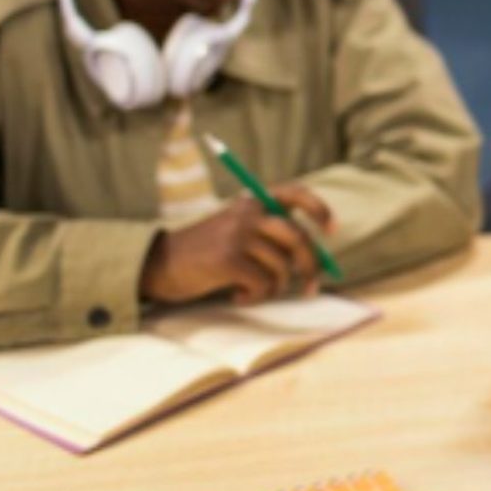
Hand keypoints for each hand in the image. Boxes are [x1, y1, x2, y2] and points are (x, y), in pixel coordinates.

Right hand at [139, 184, 333, 304]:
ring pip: (282, 267)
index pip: (295, 194)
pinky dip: (254, 297)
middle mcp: (247, 213)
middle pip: (298, 238)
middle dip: (311, 266)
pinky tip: (237, 296)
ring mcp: (237, 234)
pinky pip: (262, 284)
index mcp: (252, 202)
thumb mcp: (238, 234)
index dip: (319, 210)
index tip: (331, 231)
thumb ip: (270, 238)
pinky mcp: (228, 259)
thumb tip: (314, 262)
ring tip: (252, 291)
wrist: (159, 265)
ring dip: (274, 288)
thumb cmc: (207, 255)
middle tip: (312, 287)